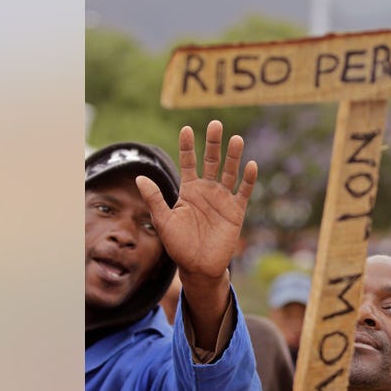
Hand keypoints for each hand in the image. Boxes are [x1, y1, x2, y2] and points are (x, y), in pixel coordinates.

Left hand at [135, 120, 257, 279]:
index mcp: (188, 190)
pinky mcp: (236, 211)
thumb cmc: (178, 245)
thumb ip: (154, 199)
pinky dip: (248, 179)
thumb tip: (139, 177)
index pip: (188, 162)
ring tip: (236, 139)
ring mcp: (222, 199)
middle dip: (213, 143)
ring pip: (229, 172)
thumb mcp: (163, 221)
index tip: (186, 129)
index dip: (187, 146)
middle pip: (211, 161)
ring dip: (233, 156)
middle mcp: (207, 190)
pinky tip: (250, 165)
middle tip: (215, 124)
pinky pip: (243, 191)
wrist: (198, 267)